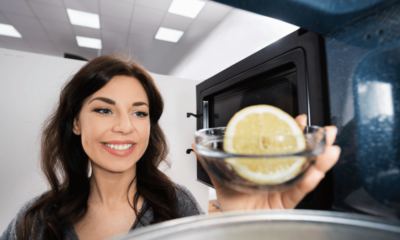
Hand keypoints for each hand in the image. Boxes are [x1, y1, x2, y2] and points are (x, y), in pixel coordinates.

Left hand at [192, 114, 340, 210]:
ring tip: (330, 148)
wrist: (231, 223)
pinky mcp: (286, 204)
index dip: (293, 133)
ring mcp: (284, 189)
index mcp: (266, 167)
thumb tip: (195, 146)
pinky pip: (299, 192)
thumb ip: (211, 161)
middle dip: (316, 144)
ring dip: (321, 160)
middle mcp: (279, 176)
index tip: (299, 120)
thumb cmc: (231, 203)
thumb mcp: (221, 178)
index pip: (283, 147)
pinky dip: (308, 181)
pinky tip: (316, 171)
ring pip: (307, 173)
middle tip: (327, 132)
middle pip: (301, 158)